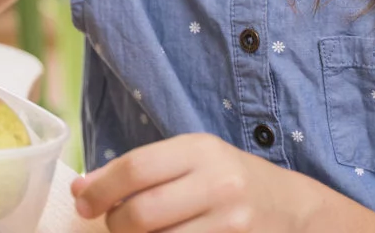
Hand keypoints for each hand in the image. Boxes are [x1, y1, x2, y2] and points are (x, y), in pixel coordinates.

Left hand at [71, 134, 310, 232]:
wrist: (292, 208)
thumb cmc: (228, 179)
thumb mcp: (191, 158)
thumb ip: (139, 170)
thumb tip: (82, 189)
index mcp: (201, 150)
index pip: (135, 169)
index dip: (99, 189)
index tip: (83, 201)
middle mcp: (219, 185)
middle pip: (141, 214)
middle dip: (115, 224)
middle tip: (113, 223)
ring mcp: (232, 224)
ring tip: (140, 232)